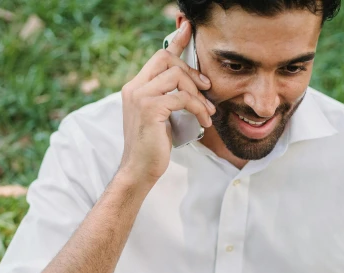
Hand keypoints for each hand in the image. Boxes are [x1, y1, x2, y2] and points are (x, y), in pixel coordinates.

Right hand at [117, 20, 214, 186]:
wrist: (139, 170)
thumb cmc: (152, 147)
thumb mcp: (161, 117)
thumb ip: (168, 98)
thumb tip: (192, 85)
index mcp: (135, 87)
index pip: (158, 56)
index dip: (176, 42)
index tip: (189, 30)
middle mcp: (135, 88)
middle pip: (168, 60)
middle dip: (192, 72)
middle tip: (207, 90)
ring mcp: (140, 97)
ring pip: (177, 77)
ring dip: (198, 94)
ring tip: (208, 112)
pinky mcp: (151, 109)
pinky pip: (183, 98)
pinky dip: (198, 108)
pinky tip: (204, 122)